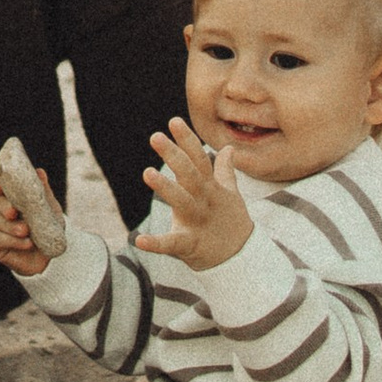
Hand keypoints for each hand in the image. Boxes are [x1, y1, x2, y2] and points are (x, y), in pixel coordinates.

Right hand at [0, 187, 44, 278]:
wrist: (47, 257)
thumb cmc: (46, 229)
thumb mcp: (49, 210)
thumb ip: (43, 192)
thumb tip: (39, 172)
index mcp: (12, 197)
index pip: (0, 184)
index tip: (1, 187)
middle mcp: (0, 209)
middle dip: (4, 206)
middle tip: (14, 212)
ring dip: (10, 226)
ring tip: (25, 231)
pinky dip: (13, 241)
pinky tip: (27, 243)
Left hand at [136, 120, 252, 268]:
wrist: (242, 260)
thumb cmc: (231, 223)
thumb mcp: (230, 195)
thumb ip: (224, 171)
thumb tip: (228, 148)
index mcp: (211, 188)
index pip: (199, 159)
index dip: (187, 140)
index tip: (174, 121)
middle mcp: (204, 201)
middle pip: (190, 175)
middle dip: (174, 156)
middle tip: (155, 136)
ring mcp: (198, 222)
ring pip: (182, 202)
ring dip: (166, 188)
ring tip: (147, 172)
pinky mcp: (190, 246)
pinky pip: (172, 244)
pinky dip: (156, 243)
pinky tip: (139, 240)